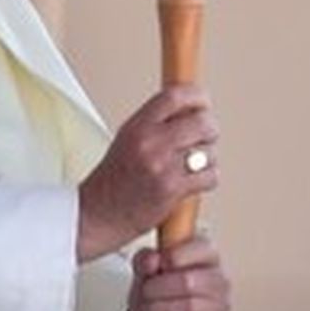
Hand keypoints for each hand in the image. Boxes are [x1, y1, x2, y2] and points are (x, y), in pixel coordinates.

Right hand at [77, 86, 218, 260]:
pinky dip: (208, 180)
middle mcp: (149, 141)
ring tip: (194, 166)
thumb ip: (156, 122)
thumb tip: (190, 109)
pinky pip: (210, 176)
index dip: (197, 96)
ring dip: (209, 159)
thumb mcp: (128, 138)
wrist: (98, 214)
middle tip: (207, 137)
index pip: (175, 96)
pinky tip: (194, 183)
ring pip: (209, 151)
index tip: (204, 103)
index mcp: (138, 125)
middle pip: (202, 122)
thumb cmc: (114, 179)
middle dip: (211, 130)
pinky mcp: (171, 189)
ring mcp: (161, 165)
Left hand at [127, 236, 230, 310]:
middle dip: (159, 289)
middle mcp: (218, 279)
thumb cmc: (158, 292)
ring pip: (190, 308)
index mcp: (206, 255)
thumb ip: (145, 260)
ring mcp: (220, 307)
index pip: (201, 248)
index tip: (158, 265)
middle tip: (144, 293)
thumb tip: (152, 260)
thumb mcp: (145, 272)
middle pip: (189, 282)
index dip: (175, 256)